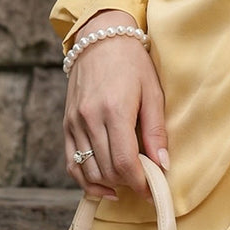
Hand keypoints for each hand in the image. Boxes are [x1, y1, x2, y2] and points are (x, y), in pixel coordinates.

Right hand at [63, 11, 168, 200]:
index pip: (125, 162)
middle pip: (107, 170)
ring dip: (108, 184)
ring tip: (127, 184)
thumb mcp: (153, 92)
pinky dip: (85, 179)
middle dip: (128, 184)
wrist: (101, 38)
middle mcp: (90, 118)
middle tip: (145, 186)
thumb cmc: (132, 63)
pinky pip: (70, 162)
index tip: (154, 191)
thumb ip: (156, 131)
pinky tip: (103, 185)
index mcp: (115, 110)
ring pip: (87, 170)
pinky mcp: (66, 124)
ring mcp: (74, 122)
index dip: (140, 183)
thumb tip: (163, 165)